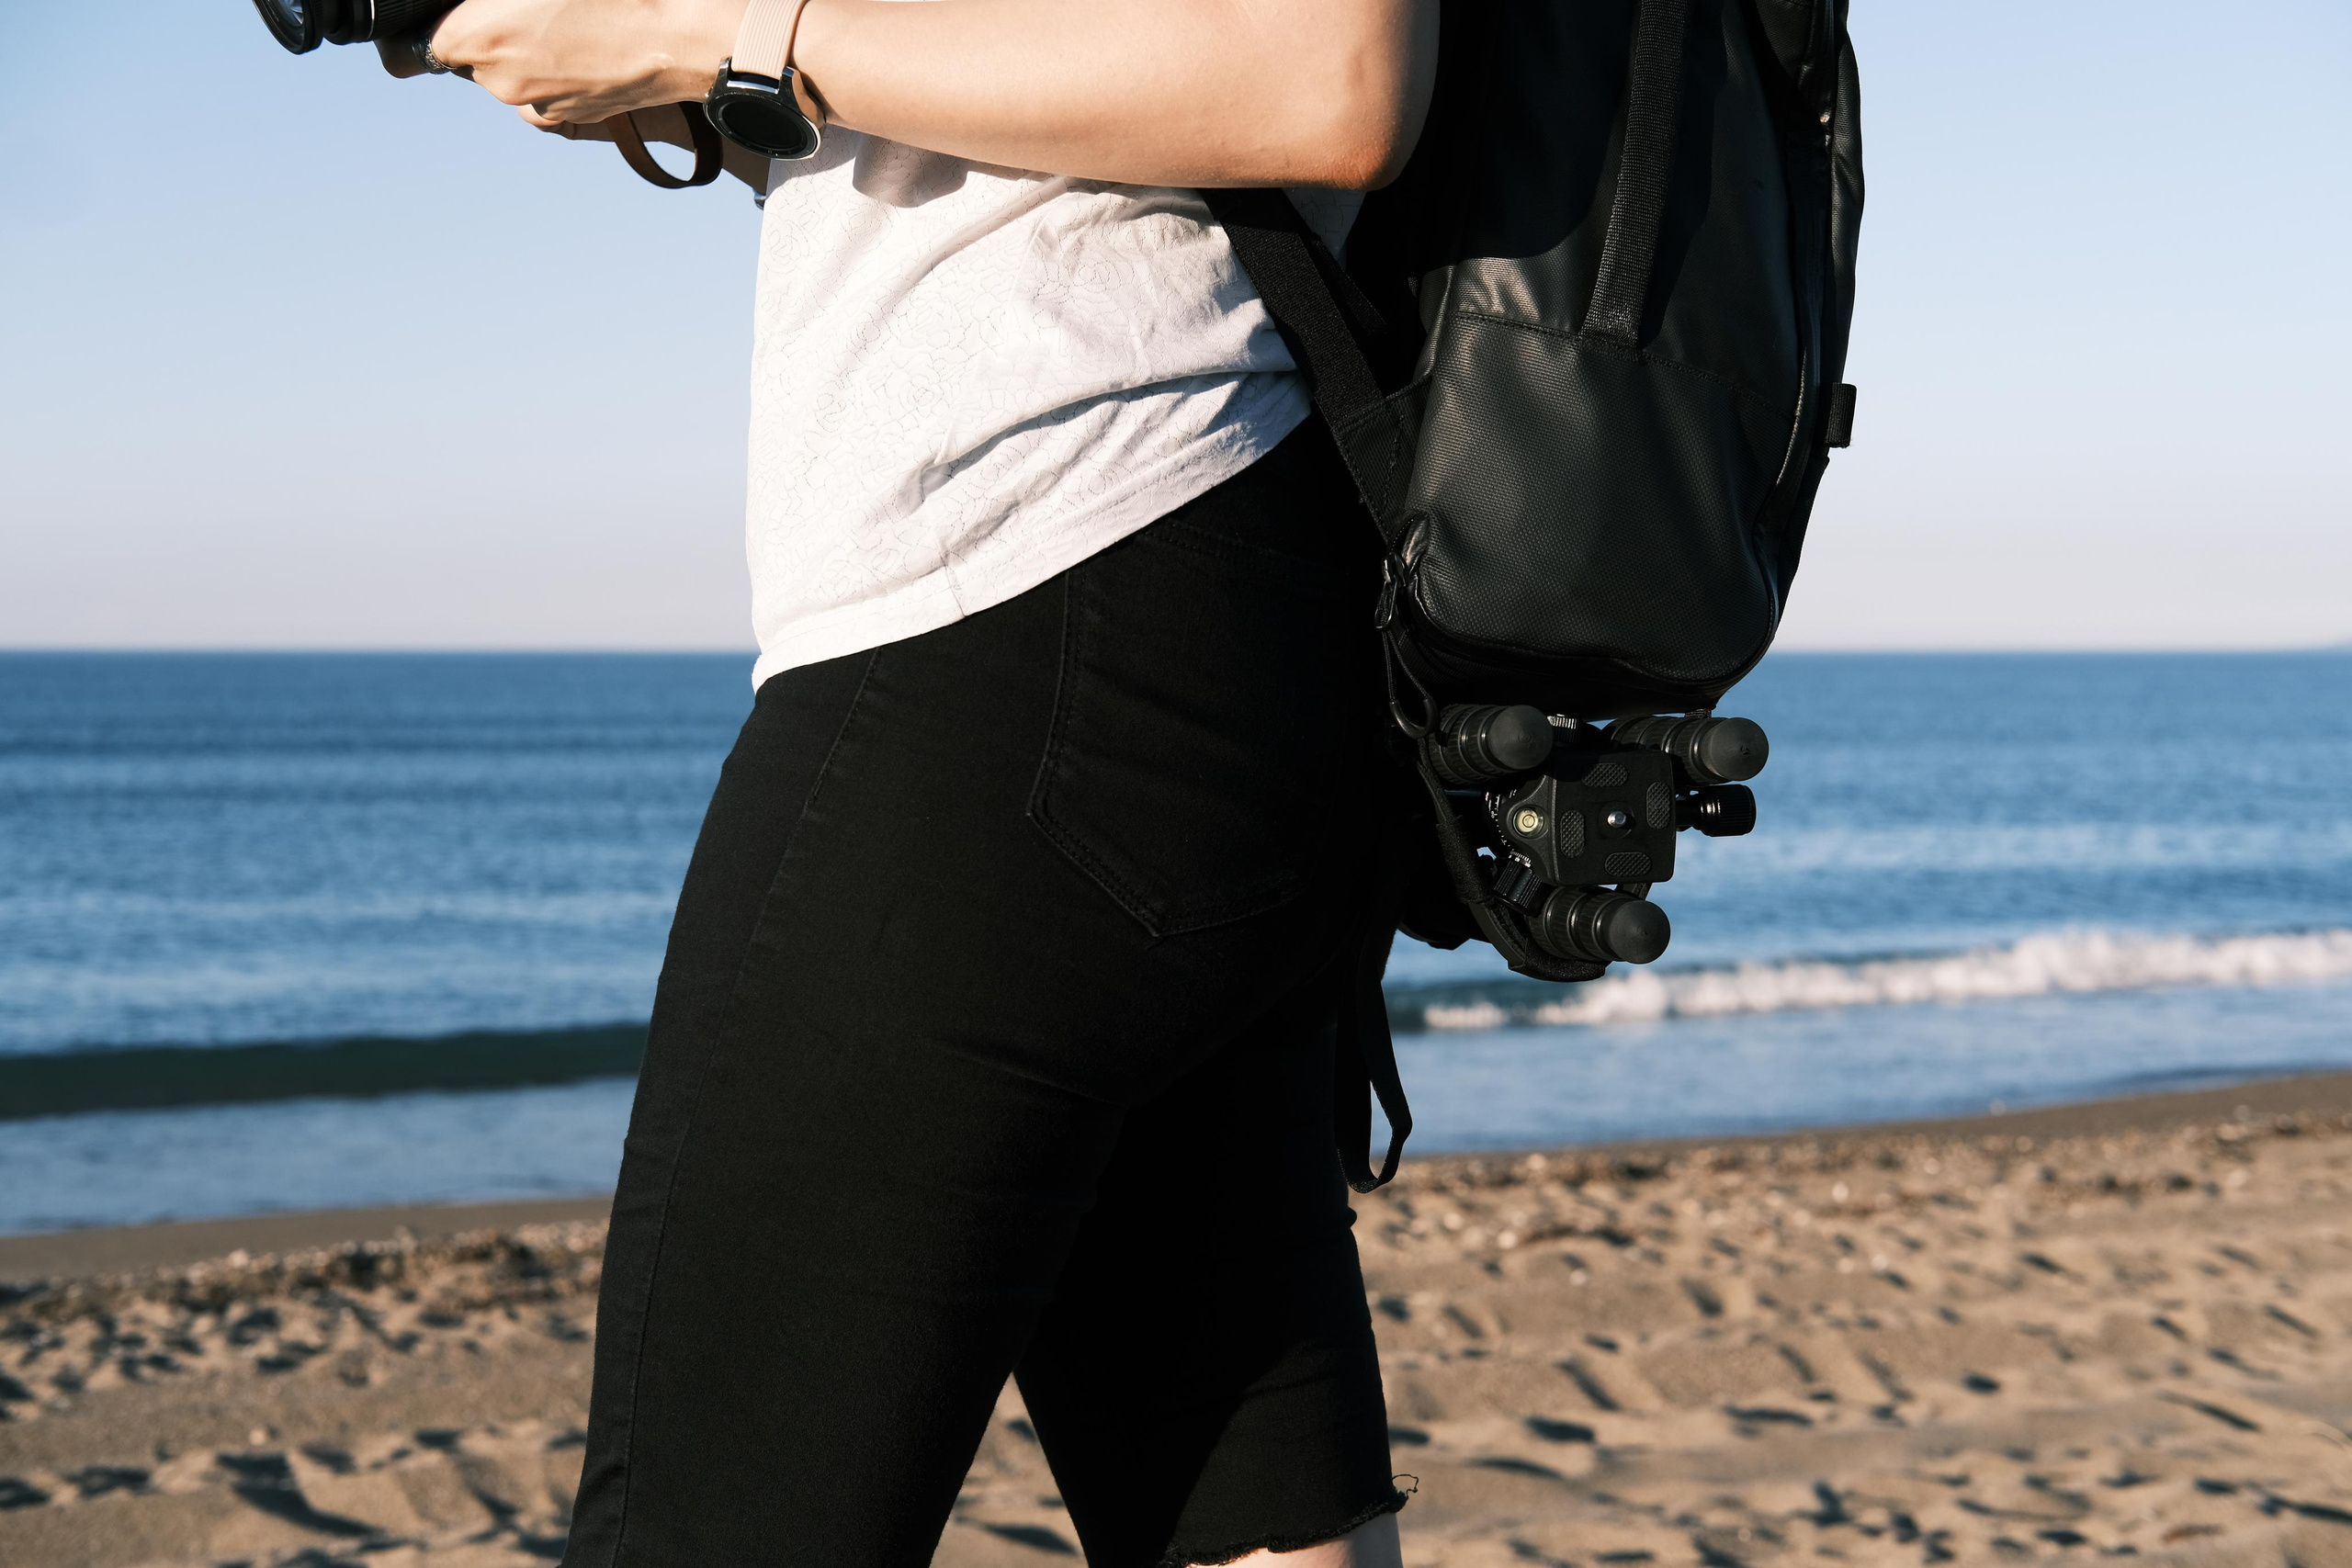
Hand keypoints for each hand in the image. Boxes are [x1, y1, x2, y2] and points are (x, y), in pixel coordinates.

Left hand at [424, 0, 746, 124]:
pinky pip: (542, 91)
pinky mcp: (569, 117)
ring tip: (566, 19)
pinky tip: (584, 44)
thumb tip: (482, 8)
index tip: (468, 12)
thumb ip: (491, 2)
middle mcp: (501, 80)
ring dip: (524, 49)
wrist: (679, 38)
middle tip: (534, 6)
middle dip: (490, 30)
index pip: (428, 43)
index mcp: (482, 34)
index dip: (448, 21)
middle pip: (471, 56)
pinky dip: (553, 70)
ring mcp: (537, 104)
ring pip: (508, 74)